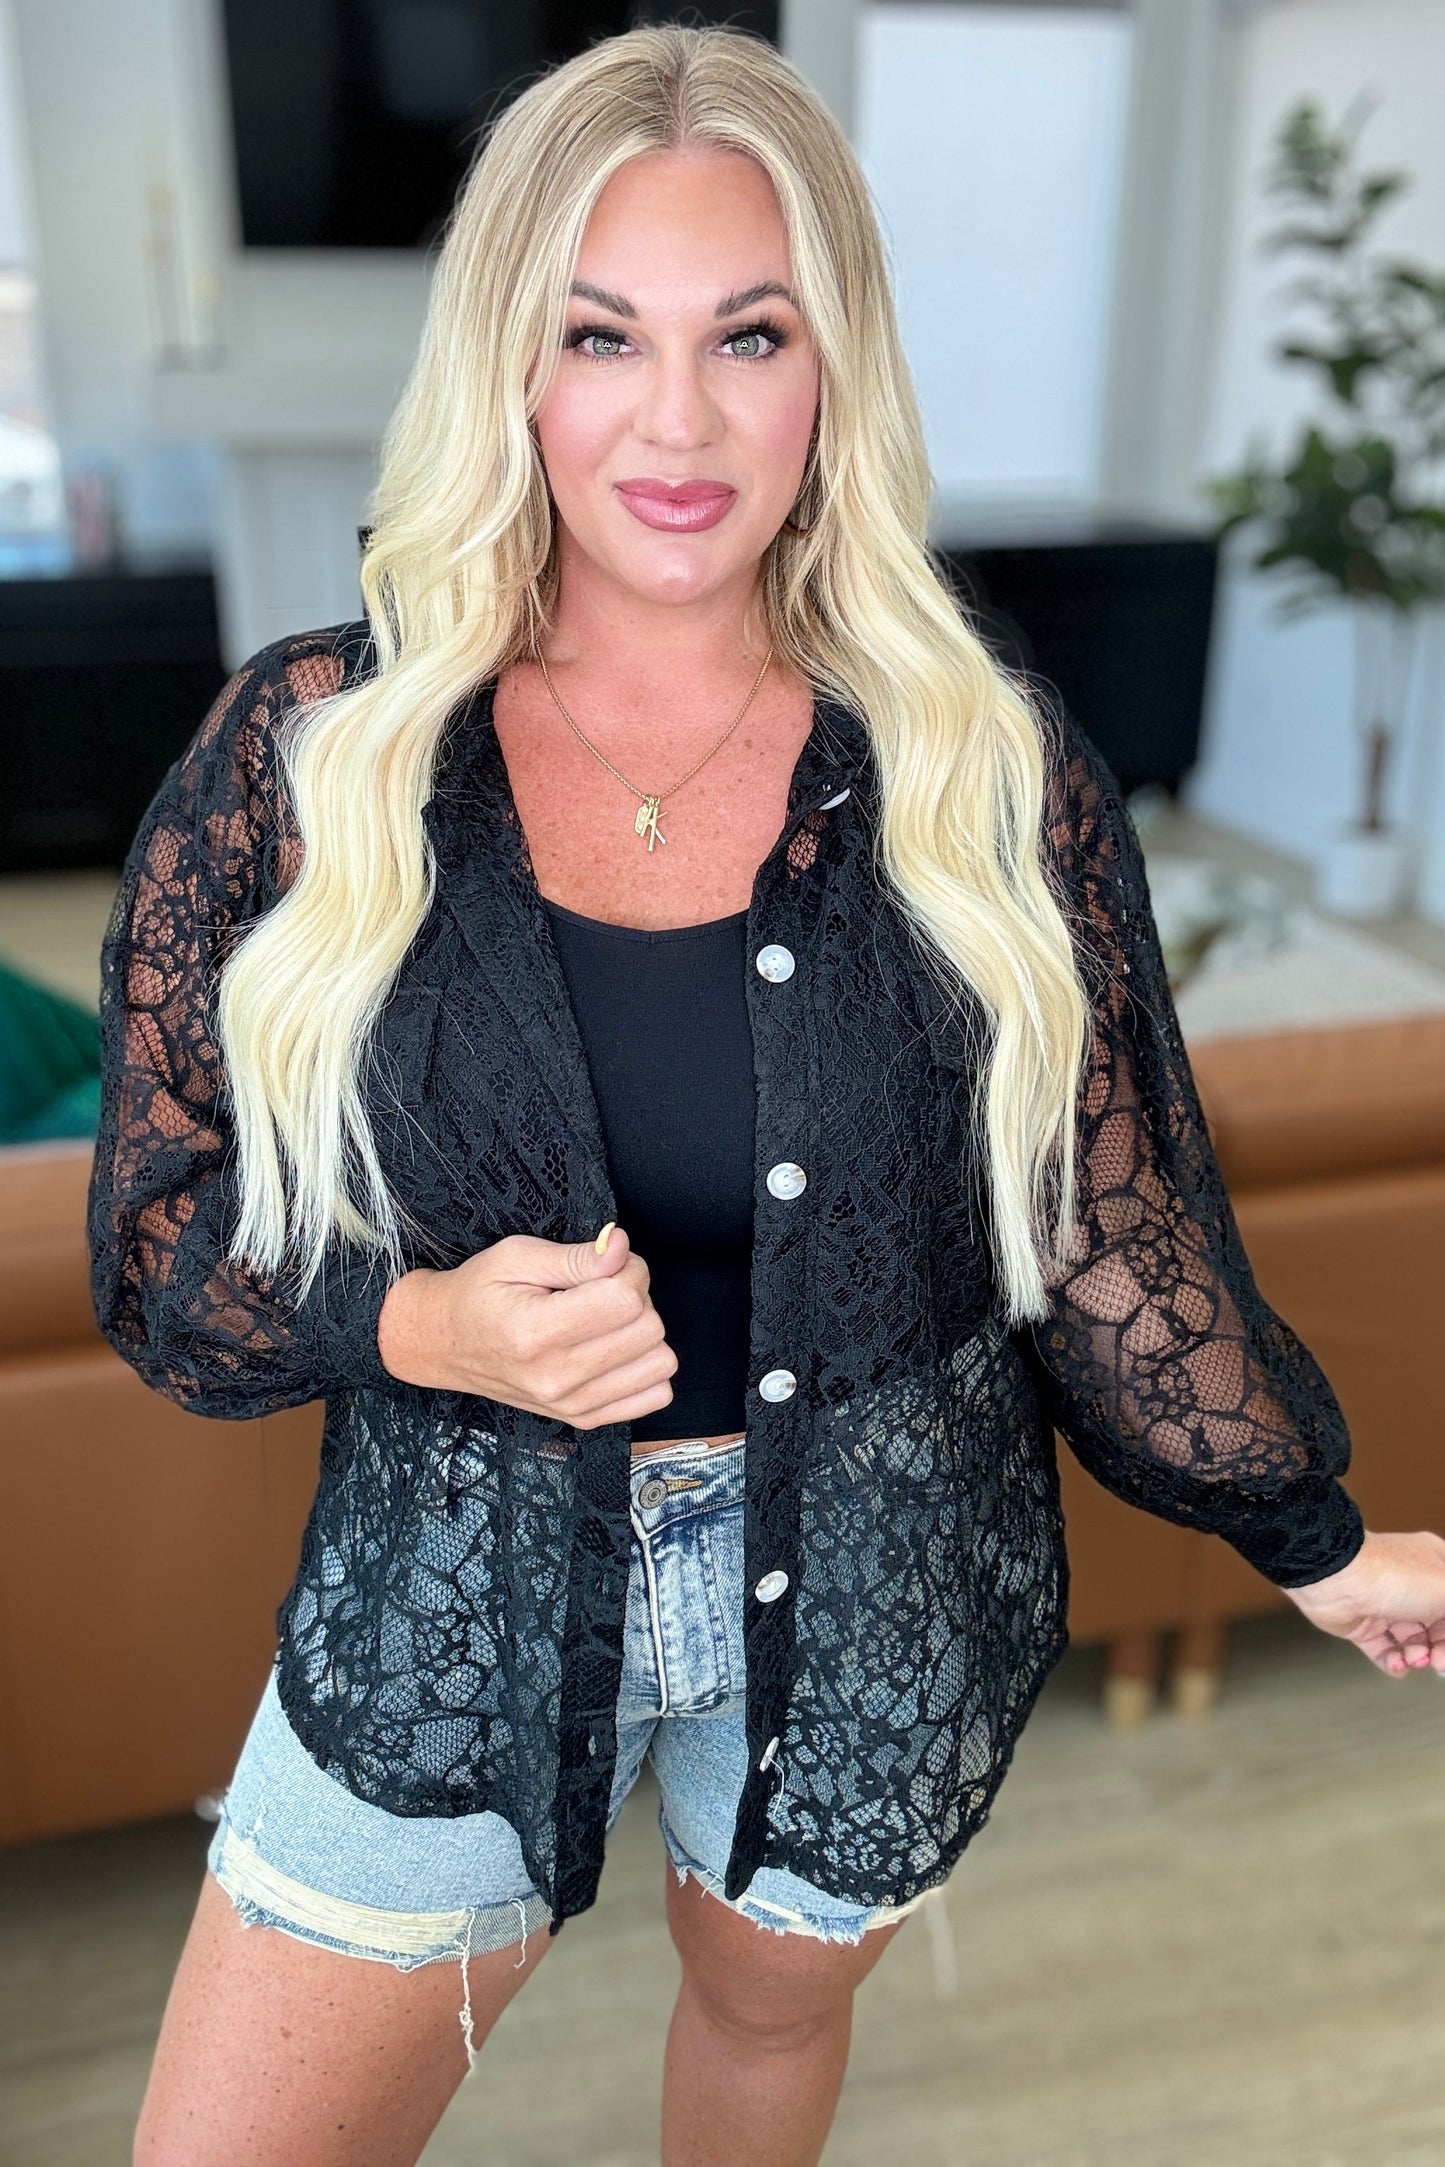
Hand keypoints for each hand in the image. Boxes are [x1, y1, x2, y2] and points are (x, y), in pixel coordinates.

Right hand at [376, 1222, 677, 1427]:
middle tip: (605, 1287)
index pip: (625, 1300)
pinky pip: (654, 1395)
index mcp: (536, 1333)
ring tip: (608, 1319)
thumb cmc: (479, 1293)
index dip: (630, 1269)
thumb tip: (622, 1248)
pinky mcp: (583, 1418)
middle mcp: (556, 1377)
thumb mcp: (516, 1256)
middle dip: (638, 1296)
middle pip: (648, 1330)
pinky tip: (616, 1348)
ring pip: (660, 1363)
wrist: (444, 1345)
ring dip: (644, 1332)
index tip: (607, 1263)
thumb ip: (575, 1256)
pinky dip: (646, 1367)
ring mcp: (571, 1404)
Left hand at [1283, 1529, 1444, 1677]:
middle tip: (1439, 1661)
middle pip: (1438, 1625)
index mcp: (1434, 1565)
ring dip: (1417, 1656)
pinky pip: (1384, 1651)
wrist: (1336, 1580)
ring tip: (1412, 1658)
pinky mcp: (1362, 1624)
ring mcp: (1386, 1604)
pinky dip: (1393, 1662)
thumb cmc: (1391, 1575)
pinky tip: (1397, 1664)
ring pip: (1413, 1640)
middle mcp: (1410, 1584)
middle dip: (1441, 1647)